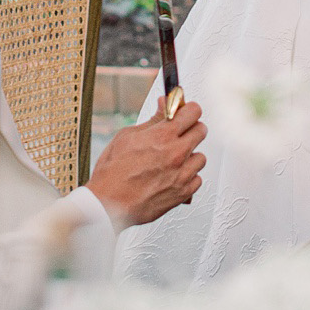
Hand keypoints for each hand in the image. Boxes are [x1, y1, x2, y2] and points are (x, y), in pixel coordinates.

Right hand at [87, 99, 206, 231]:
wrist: (108, 204)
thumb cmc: (112, 173)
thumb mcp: (127, 136)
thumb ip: (152, 120)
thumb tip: (164, 105)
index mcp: (163, 136)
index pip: (193, 112)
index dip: (189, 110)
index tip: (185, 112)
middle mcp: (176, 153)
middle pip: (201, 131)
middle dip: (190, 129)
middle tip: (179, 134)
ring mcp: (182, 174)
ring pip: (201, 157)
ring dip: (189, 156)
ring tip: (172, 160)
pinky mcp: (183, 193)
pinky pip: (197, 179)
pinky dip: (188, 177)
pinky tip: (173, 176)